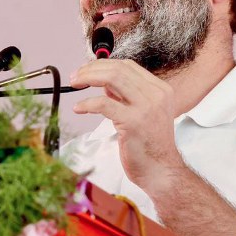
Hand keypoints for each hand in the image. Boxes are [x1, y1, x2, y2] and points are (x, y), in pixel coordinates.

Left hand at [70, 59, 186, 191]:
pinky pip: (103, 104)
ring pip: (112, 78)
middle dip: (92, 69)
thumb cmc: (150, 146)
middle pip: (119, 68)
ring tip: (75, 84)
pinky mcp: (133, 122)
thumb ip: (128, 96)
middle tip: (76, 76)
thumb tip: (106, 84)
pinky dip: (87, 103)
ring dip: (88, 78)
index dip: (104, 64)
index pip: (129, 66)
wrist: (161, 171)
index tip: (88, 69)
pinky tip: (79, 107)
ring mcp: (146, 108)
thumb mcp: (144, 113)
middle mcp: (156, 95)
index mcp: (160, 90)